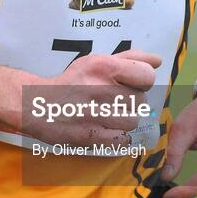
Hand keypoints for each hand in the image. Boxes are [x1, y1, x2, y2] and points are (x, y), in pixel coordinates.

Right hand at [22, 50, 160, 146]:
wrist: (38, 104)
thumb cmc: (72, 81)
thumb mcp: (96, 60)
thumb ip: (129, 58)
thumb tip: (158, 61)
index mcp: (104, 66)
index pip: (147, 76)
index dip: (141, 81)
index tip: (129, 83)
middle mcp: (101, 89)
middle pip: (140, 100)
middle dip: (130, 101)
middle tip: (111, 100)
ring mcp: (96, 115)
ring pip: (133, 121)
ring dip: (123, 119)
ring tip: (106, 114)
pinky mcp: (92, 137)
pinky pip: (123, 140)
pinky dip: (117, 136)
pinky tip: (104, 127)